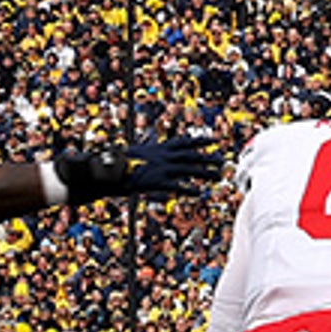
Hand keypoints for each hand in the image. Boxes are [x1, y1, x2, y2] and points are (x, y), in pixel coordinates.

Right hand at [56, 136, 223, 201]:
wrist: (108, 170)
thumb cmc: (119, 163)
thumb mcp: (135, 150)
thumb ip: (146, 145)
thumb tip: (149, 138)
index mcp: (158, 148)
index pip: (183, 142)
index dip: (199, 141)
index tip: (212, 140)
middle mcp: (163, 156)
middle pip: (190, 156)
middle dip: (207, 158)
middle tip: (222, 160)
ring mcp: (161, 168)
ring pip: (188, 169)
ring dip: (204, 173)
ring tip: (218, 176)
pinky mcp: (158, 181)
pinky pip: (177, 186)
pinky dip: (189, 189)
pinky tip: (199, 193)